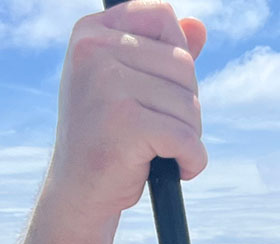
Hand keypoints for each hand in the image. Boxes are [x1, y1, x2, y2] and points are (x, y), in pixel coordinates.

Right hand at [47, 2, 209, 219]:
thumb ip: (162, 53)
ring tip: (158, 150)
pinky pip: (186, 138)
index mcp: (91, 32)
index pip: (161, 15)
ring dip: (188, 136)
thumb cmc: (108, 136)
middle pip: (184, 64)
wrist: (79, 191)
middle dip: (185, 105)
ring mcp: (106, 84)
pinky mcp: (124, 122)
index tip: (158, 88)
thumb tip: (199, 27)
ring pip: (189, 104)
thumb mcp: (130, 85)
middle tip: (159, 131)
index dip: (177, 54)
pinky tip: (177, 169)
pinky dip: (193, 160)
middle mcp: (92, 49)